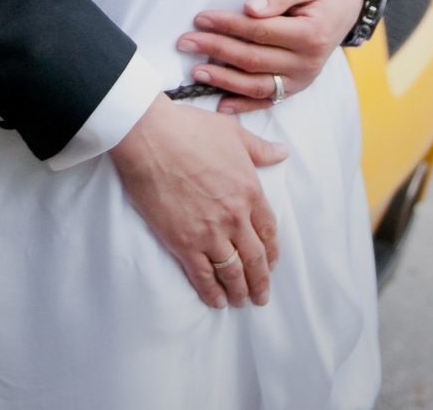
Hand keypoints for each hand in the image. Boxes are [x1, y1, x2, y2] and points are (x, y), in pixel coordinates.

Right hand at [108, 95, 288, 308]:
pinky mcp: (183, 242)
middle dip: (260, 281)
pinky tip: (216, 301)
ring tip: (241, 302)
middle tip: (261, 297)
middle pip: (255, 258)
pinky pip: (202, 274)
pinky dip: (211, 291)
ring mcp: (210, 232)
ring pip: (232, 270)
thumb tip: (282, 153)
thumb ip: (259, 149)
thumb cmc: (190, 129)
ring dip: (239, 290)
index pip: (269, 230)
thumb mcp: (233, 133)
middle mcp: (235, 217)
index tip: (272, 264)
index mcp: (250, 191)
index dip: (272, 252)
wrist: (151, 137)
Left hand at [178, 0, 367, 115]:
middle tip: (186, 42)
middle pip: (253, 59)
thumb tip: (250, 8)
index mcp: (310, 34)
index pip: (260, 31)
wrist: (347, 7)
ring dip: (224, 80)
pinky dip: (243, 105)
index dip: (228, 25)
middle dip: (216, 49)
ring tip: (196, 71)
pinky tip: (221, 105)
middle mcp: (307, 63)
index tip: (201, 18)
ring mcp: (302, 79)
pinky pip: (268, 100)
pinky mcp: (296, 88)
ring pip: (257, 85)